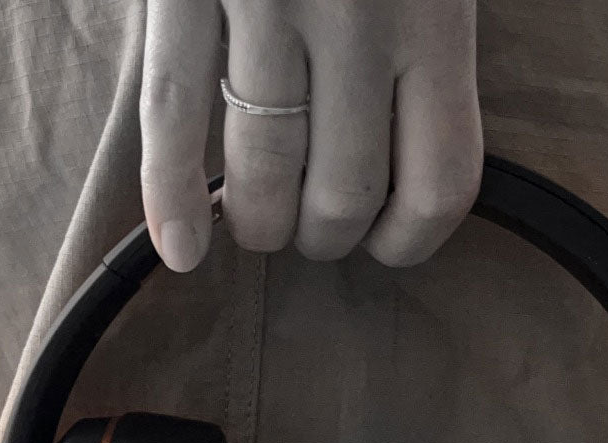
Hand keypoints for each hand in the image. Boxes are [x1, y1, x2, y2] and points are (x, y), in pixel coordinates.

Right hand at [140, 0, 482, 271]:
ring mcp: (266, 3)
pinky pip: (172, 112)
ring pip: (262, 172)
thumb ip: (432, 40)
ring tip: (257, 227)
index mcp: (437, 16)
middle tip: (312, 231)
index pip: (438, 183)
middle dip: (325, 236)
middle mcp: (359, 22)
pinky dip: (169, 193)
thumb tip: (412, 146)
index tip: (387, 246)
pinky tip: (181, 252)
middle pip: (344, 194)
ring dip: (260, 224)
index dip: (411, 241)